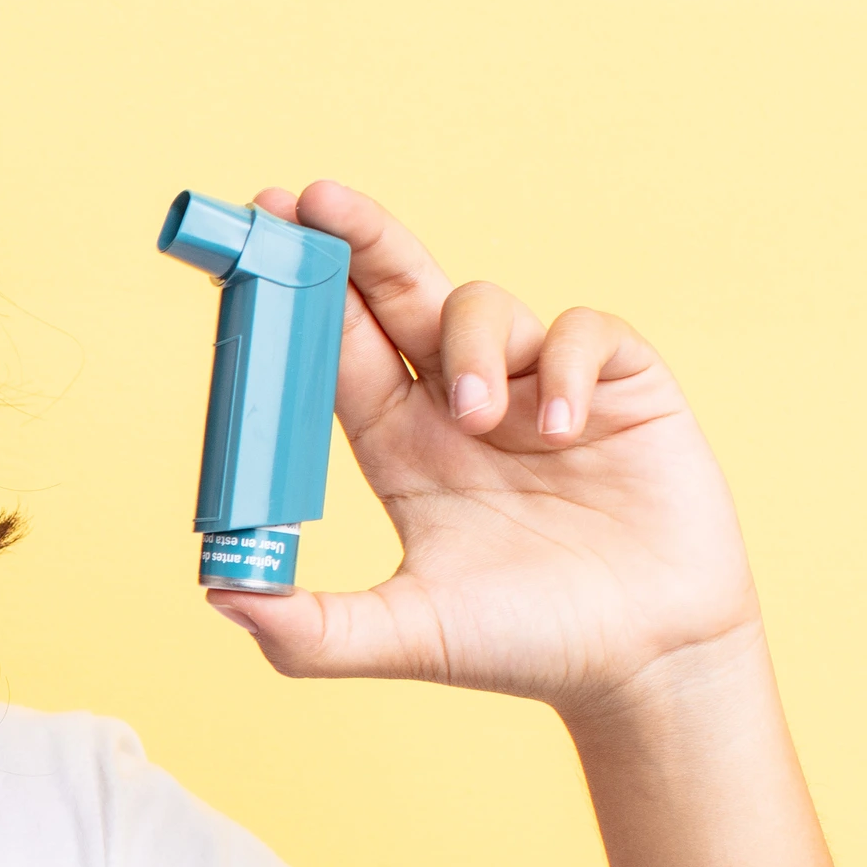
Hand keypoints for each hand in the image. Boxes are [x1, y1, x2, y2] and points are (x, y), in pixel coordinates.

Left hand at [203, 182, 763, 716]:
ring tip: (483, 419)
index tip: (262, 232)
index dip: (300, 291)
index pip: (336, 346)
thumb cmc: (526, 646)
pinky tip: (563, 427)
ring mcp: (537, 385)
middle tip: (316, 202)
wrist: (649, 664)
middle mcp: (459, 402)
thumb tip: (218, 594)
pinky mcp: (619, 383)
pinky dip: (564, 365)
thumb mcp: (407, 637)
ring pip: (481, 304)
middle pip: (396, 291)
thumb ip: (312, 629)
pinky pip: (582, 329)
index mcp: (399, 443)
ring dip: (469, 346)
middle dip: (358, 241)